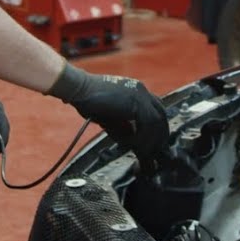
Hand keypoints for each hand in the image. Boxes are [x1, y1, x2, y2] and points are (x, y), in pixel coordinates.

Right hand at [47, 64, 169, 167]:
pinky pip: (146, 124)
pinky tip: (129, 143)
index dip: (157, 128)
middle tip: (153, 152)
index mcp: (137, 90)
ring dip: (149, 140)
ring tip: (140, 152)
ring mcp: (140, 94)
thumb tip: (134, 141)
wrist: (79, 88)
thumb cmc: (89, 101)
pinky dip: (140, 137)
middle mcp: (141, 90)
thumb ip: (125, 126)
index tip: (154, 143)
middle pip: (161, 115)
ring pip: (156, 122)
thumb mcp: (111, 116)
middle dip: (159, 136)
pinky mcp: (135, 101)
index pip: (156, 110)